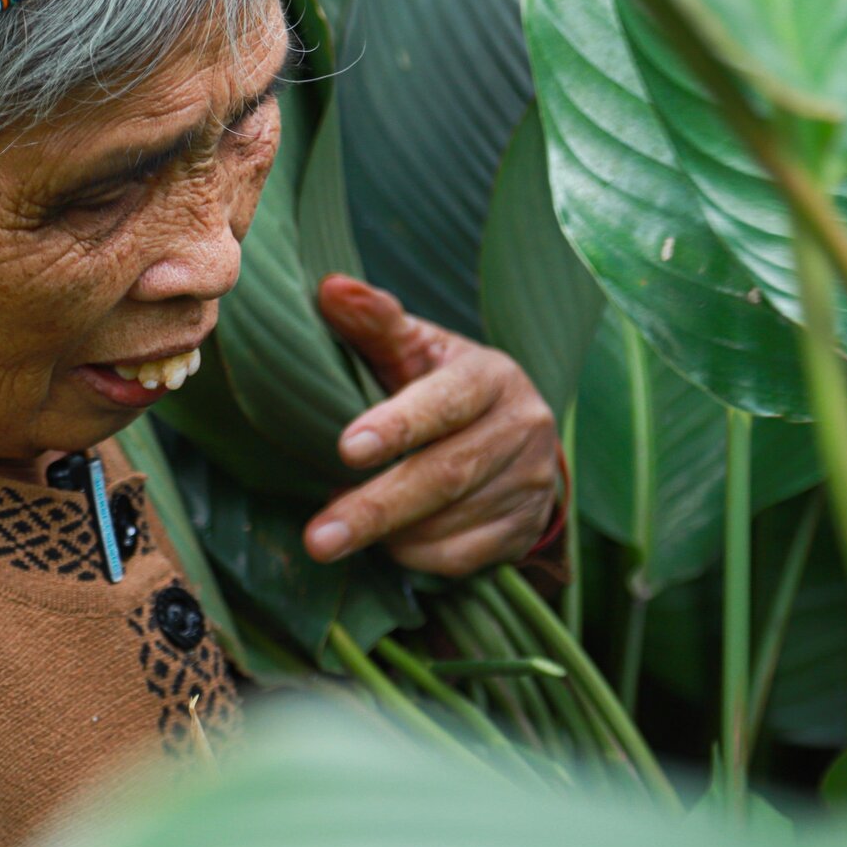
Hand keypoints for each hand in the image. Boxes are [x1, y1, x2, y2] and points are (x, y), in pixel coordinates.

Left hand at [302, 274, 562, 577]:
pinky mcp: (523, 529)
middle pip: (446, 474)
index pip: (446, 402)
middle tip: (318, 537)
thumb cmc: (444, 384)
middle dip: (376, 508)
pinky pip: (462, 558)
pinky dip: (414, 556)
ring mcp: (528, 483)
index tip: (346, 448)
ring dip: (388, 535)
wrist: (520, 437)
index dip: (398, 425)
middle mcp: (521, 428)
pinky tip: (382, 544)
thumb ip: (376, 323)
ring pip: (451, 523)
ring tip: (334, 533)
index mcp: (491, 376)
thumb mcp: (417, 348)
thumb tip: (331, 289)